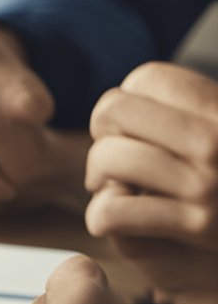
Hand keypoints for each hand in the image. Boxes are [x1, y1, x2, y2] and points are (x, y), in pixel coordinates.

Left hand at [85, 62, 217, 303]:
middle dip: (102, 136)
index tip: (131, 129)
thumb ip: (192, 115)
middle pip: (114, 110)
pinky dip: (102, 218)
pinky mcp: (196, 226)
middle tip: (112, 162)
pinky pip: (111, 209)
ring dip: (96, 178)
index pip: (148, 77)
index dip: (126, 102)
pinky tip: (116, 223)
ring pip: (106, 157)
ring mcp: (208, 183)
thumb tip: (132, 94)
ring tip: (111, 192)